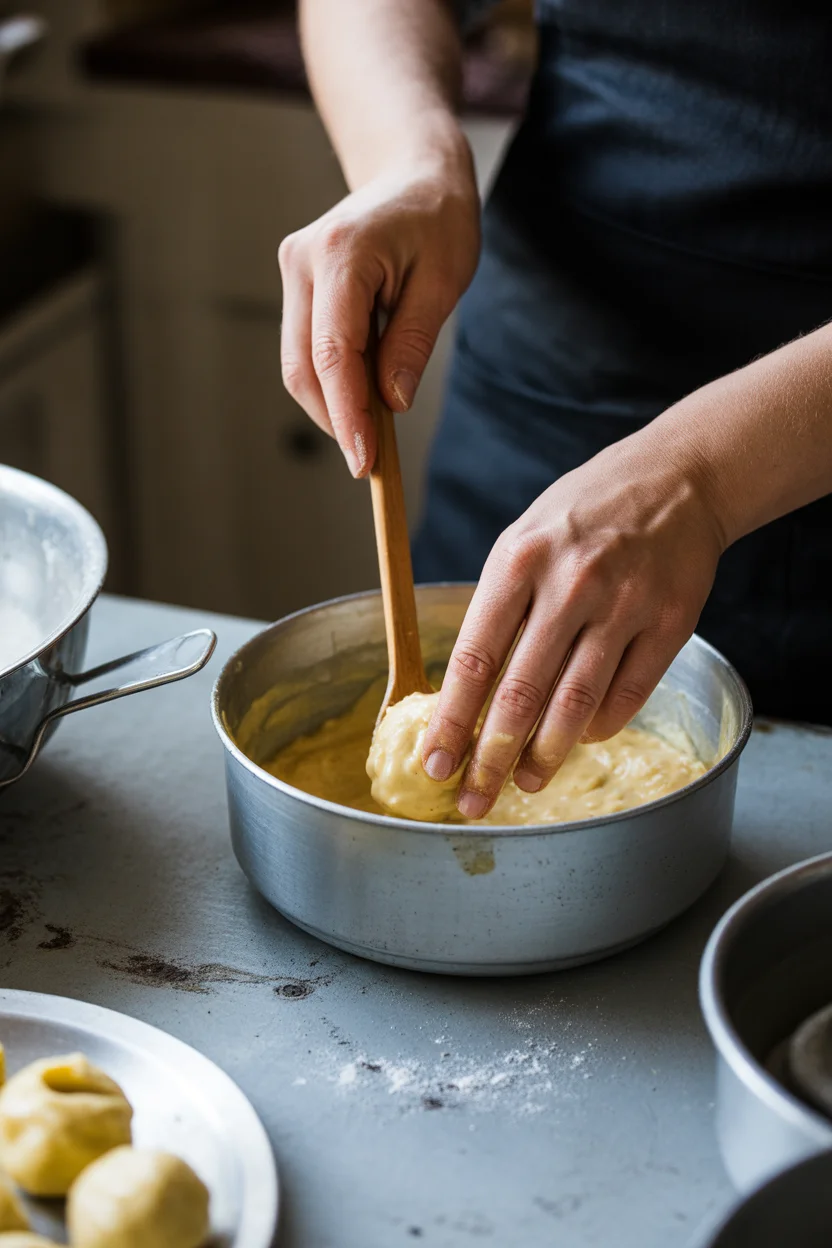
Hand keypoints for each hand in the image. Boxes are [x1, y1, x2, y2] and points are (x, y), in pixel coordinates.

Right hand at [278, 146, 479, 476]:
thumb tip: (391, 403)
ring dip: (332, 404)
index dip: (346, 415)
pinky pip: (306, 348)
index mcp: (340, 255)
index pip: (334, 354)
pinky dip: (332, 381)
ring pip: (298, 363)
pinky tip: (363, 396)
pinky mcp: (297, 284)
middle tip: (371, 459)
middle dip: (335, 418)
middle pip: (303, 366)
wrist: (414, 172)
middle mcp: (302, 262)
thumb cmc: (438, 219)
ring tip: (372, 431)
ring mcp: (293, 272)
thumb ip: (412, 342)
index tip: (365, 460)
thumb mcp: (443, 281)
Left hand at [421, 429, 726, 817]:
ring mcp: (624, 605)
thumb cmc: (585, 513)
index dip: (452, 719)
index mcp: (519, 560)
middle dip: (490, 756)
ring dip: (545, 754)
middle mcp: (570, 584)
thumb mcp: (525, 539)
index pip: (475, 657)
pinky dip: (599, 726)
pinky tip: (581, 738)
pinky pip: (628, 694)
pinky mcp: (670, 623)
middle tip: (473, 798)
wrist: (677, 479)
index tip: (435, 763)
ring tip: (524, 782)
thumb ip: (499, 608)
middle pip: (521, 692)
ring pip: (576, 703)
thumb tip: (467, 691)